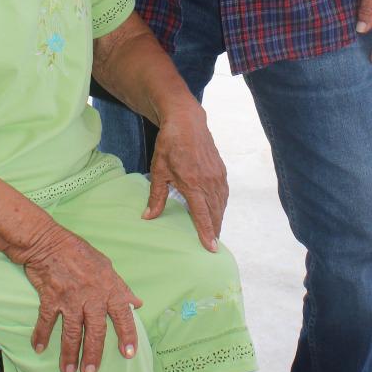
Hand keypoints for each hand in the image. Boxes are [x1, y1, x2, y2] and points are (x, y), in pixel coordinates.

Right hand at [22, 227, 140, 371]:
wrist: (48, 242)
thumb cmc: (79, 253)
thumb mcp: (107, 266)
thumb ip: (121, 288)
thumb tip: (137, 304)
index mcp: (109, 288)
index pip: (122, 315)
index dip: (127, 335)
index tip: (128, 354)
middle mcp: (91, 295)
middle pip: (95, 330)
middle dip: (93, 354)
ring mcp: (70, 297)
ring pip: (71, 331)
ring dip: (69, 353)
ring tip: (68, 371)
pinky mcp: (50, 297)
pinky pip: (46, 321)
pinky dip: (41, 335)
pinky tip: (38, 348)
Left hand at [144, 103, 227, 252]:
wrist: (187, 123)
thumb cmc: (170, 145)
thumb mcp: (158, 171)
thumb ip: (156, 196)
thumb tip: (148, 217)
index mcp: (192, 184)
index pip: (202, 214)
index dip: (206, 233)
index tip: (211, 248)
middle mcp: (208, 182)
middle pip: (215, 212)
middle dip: (215, 229)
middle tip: (213, 244)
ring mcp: (217, 176)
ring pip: (221, 203)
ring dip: (219, 218)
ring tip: (215, 231)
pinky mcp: (221, 170)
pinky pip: (224, 193)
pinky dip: (221, 204)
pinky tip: (217, 210)